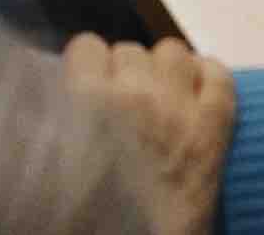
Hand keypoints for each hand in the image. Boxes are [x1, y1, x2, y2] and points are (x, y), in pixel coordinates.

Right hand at [60, 38, 234, 234]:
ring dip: (166, 72)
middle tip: (125, 110)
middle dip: (126, 75)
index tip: (89, 93)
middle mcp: (134, 95)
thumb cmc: (95, 216)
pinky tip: (197, 96)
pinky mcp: (216, 126)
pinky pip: (218, 75)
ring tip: (162, 100)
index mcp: (87, 103)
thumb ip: (50, 127)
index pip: (86, 47)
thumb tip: (46, 96)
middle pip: (130, 51)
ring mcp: (180, 108)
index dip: (88, 70)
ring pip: (173, 53)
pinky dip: (209, 79)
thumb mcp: (54, 169)